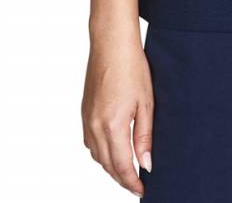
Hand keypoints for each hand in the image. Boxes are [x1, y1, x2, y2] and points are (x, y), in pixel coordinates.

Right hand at [82, 35, 153, 196]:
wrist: (112, 43)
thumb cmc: (132, 67)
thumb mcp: (146, 103)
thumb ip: (145, 136)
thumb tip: (147, 163)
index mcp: (113, 125)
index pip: (122, 166)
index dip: (132, 181)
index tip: (142, 190)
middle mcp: (95, 126)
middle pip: (107, 164)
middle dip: (121, 178)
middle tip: (136, 184)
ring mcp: (87, 119)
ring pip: (96, 155)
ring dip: (110, 166)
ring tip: (127, 170)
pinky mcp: (84, 111)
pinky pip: (90, 142)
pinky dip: (100, 152)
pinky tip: (111, 150)